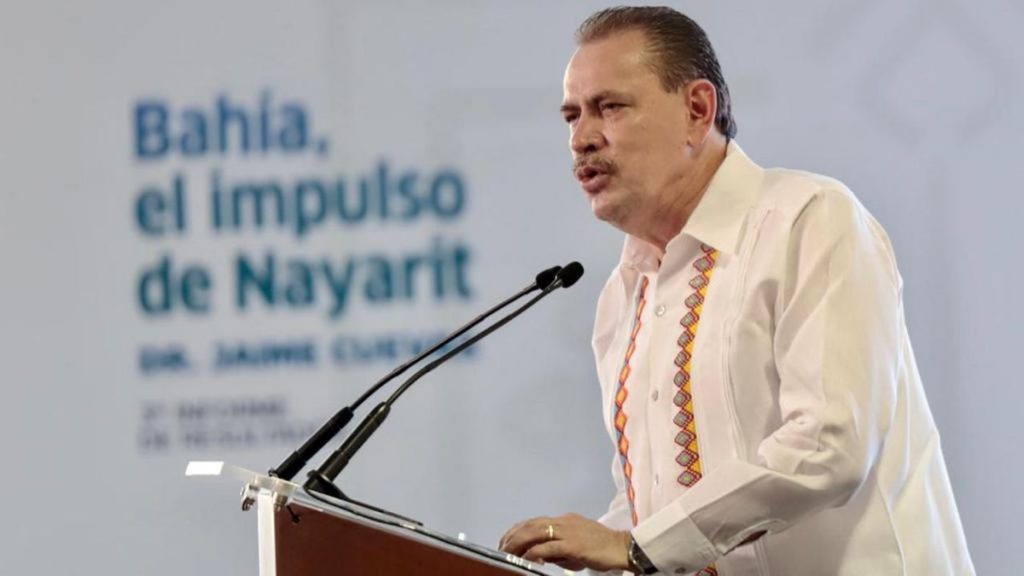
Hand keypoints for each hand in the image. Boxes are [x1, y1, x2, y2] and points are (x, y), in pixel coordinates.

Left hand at [498, 513, 631, 571]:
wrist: (623, 547)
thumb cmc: (603, 548)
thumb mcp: (578, 545)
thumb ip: (560, 548)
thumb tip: (542, 556)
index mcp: (565, 520)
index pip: (535, 521)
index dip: (518, 530)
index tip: (506, 539)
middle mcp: (564, 522)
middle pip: (530, 525)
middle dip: (513, 536)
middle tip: (501, 548)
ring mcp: (568, 531)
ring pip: (535, 533)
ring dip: (518, 543)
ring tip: (507, 553)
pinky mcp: (573, 544)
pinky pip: (547, 547)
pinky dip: (534, 553)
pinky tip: (527, 559)